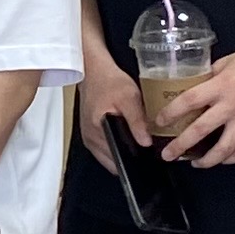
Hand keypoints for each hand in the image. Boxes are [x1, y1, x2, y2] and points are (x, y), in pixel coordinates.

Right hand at [76, 54, 146, 172]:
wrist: (93, 71)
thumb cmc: (108, 81)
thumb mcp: (129, 97)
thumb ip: (137, 121)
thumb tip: (145, 142)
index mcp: (98, 133)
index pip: (117, 162)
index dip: (133, 162)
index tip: (145, 159)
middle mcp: (90, 139)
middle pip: (113, 162)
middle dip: (129, 158)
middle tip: (143, 147)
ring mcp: (88, 138)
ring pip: (108, 157)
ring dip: (122, 152)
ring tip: (135, 141)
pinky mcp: (90, 134)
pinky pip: (104, 148)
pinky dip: (115, 145)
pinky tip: (125, 136)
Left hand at [161, 38, 234, 167]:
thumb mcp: (226, 62)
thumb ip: (209, 77)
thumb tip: (193, 87)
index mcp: (220, 85)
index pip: (188, 102)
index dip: (170, 114)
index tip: (159, 121)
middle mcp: (231, 105)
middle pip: (200, 131)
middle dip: (180, 146)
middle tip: (168, 155)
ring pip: (223, 149)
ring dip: (206, 160)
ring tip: (195, 163)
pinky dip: (230, 159)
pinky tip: (222, 159)